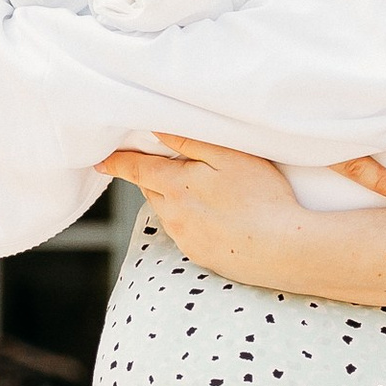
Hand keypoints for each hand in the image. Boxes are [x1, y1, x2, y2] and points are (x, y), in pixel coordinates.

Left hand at [100, 132, 307, 283]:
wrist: (284, 248)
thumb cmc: (262, 197)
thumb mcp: (229, 156)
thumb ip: (190, 141)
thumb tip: (158, 129)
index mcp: (175, 186)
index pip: (137, 170)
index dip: (118, 162)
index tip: (102, 161)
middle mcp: (173, 216)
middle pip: (152, 191)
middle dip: (152, 178)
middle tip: (165, 166)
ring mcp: (186, 239)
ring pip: (169, 214)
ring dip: (175, 200)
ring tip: (203, 193)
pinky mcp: (201, 257)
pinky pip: (186, 233)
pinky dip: (192, 222)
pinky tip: (218, 219)